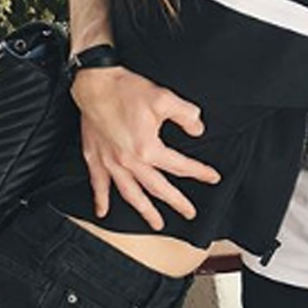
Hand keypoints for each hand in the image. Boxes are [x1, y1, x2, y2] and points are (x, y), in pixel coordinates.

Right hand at [72, 66, 220, 229]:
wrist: (95, 84)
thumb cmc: (126, 90)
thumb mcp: (165, 99)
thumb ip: (187, 115)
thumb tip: (198, 129)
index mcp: (147, 149)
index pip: (180, 165)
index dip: (199, 172)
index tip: (213, 177)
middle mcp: (129, 161)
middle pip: (157, 188)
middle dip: (176, 202)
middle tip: (189, 212)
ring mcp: (110, 162)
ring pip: (130, 194)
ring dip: (144, 210)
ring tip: (156, 223)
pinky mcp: (95, 157)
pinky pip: (98, 184)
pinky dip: (100, 199)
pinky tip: (103, 211)